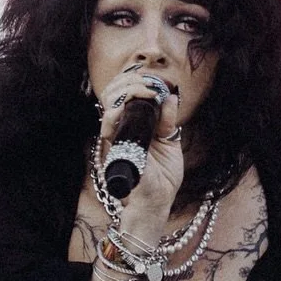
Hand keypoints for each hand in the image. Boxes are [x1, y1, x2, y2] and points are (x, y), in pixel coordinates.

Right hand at [96, 64, 183, 233]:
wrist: (157, 202)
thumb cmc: (162, 176)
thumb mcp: (170, 141)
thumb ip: (168, 120)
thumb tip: (171, 97)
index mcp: (132, 122)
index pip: (124, 90)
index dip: (135, 79)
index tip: (157, 80)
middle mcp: (120, 126)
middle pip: (113, 89)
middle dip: (131, 79)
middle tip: (152, 83)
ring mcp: (115, 135)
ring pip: (109, 99)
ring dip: (129, 88)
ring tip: (148, 90)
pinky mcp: (113, 146)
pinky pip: (108, 122)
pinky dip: (120, 109)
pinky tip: (136, 103)